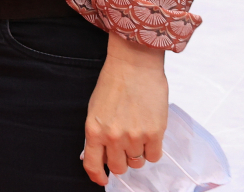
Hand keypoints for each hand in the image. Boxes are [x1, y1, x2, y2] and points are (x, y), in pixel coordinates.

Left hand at [82, 35, 167, 185]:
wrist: (133, 65)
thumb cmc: (113, 83)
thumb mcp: (95, 109)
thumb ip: (97, 132)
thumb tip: (98, 152)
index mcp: (93, 129)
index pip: (92, 163)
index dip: (97, 175)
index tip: (102, 180)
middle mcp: (112, 136)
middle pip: (119, 167)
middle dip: (122, 161)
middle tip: (125, 149)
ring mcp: (134, 136)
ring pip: (138, 162)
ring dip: (138, 154)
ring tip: (138, 134)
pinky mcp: (154, 133)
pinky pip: (155, 156)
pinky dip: (153, 150)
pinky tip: (150, 135)